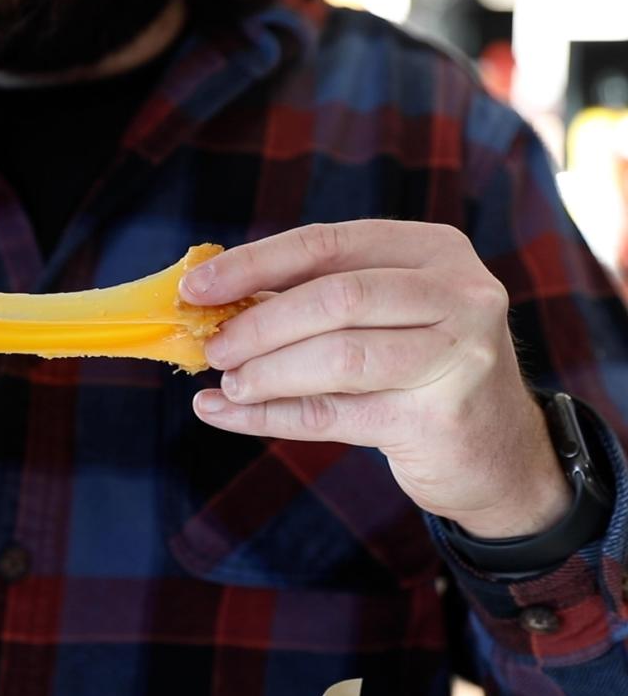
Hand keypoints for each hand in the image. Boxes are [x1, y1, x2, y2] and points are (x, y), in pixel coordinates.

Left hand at [180, 220, 570, 539]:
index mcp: (433, 250)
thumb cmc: (417, 368)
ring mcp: (458, 356)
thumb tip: (210, 299)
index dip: (254, 263)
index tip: (195, 287)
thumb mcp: (380, 314)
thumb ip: (310, 298)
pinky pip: (334, 415)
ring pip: (339, 358)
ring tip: (227, 383)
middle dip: (260, 324)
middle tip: (212, 347)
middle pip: (336, 298)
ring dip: (267, 372)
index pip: (327, 244)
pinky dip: (268, 415)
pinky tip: (224, 413)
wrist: (499, 451)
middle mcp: (458, 294)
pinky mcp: (441, 419)